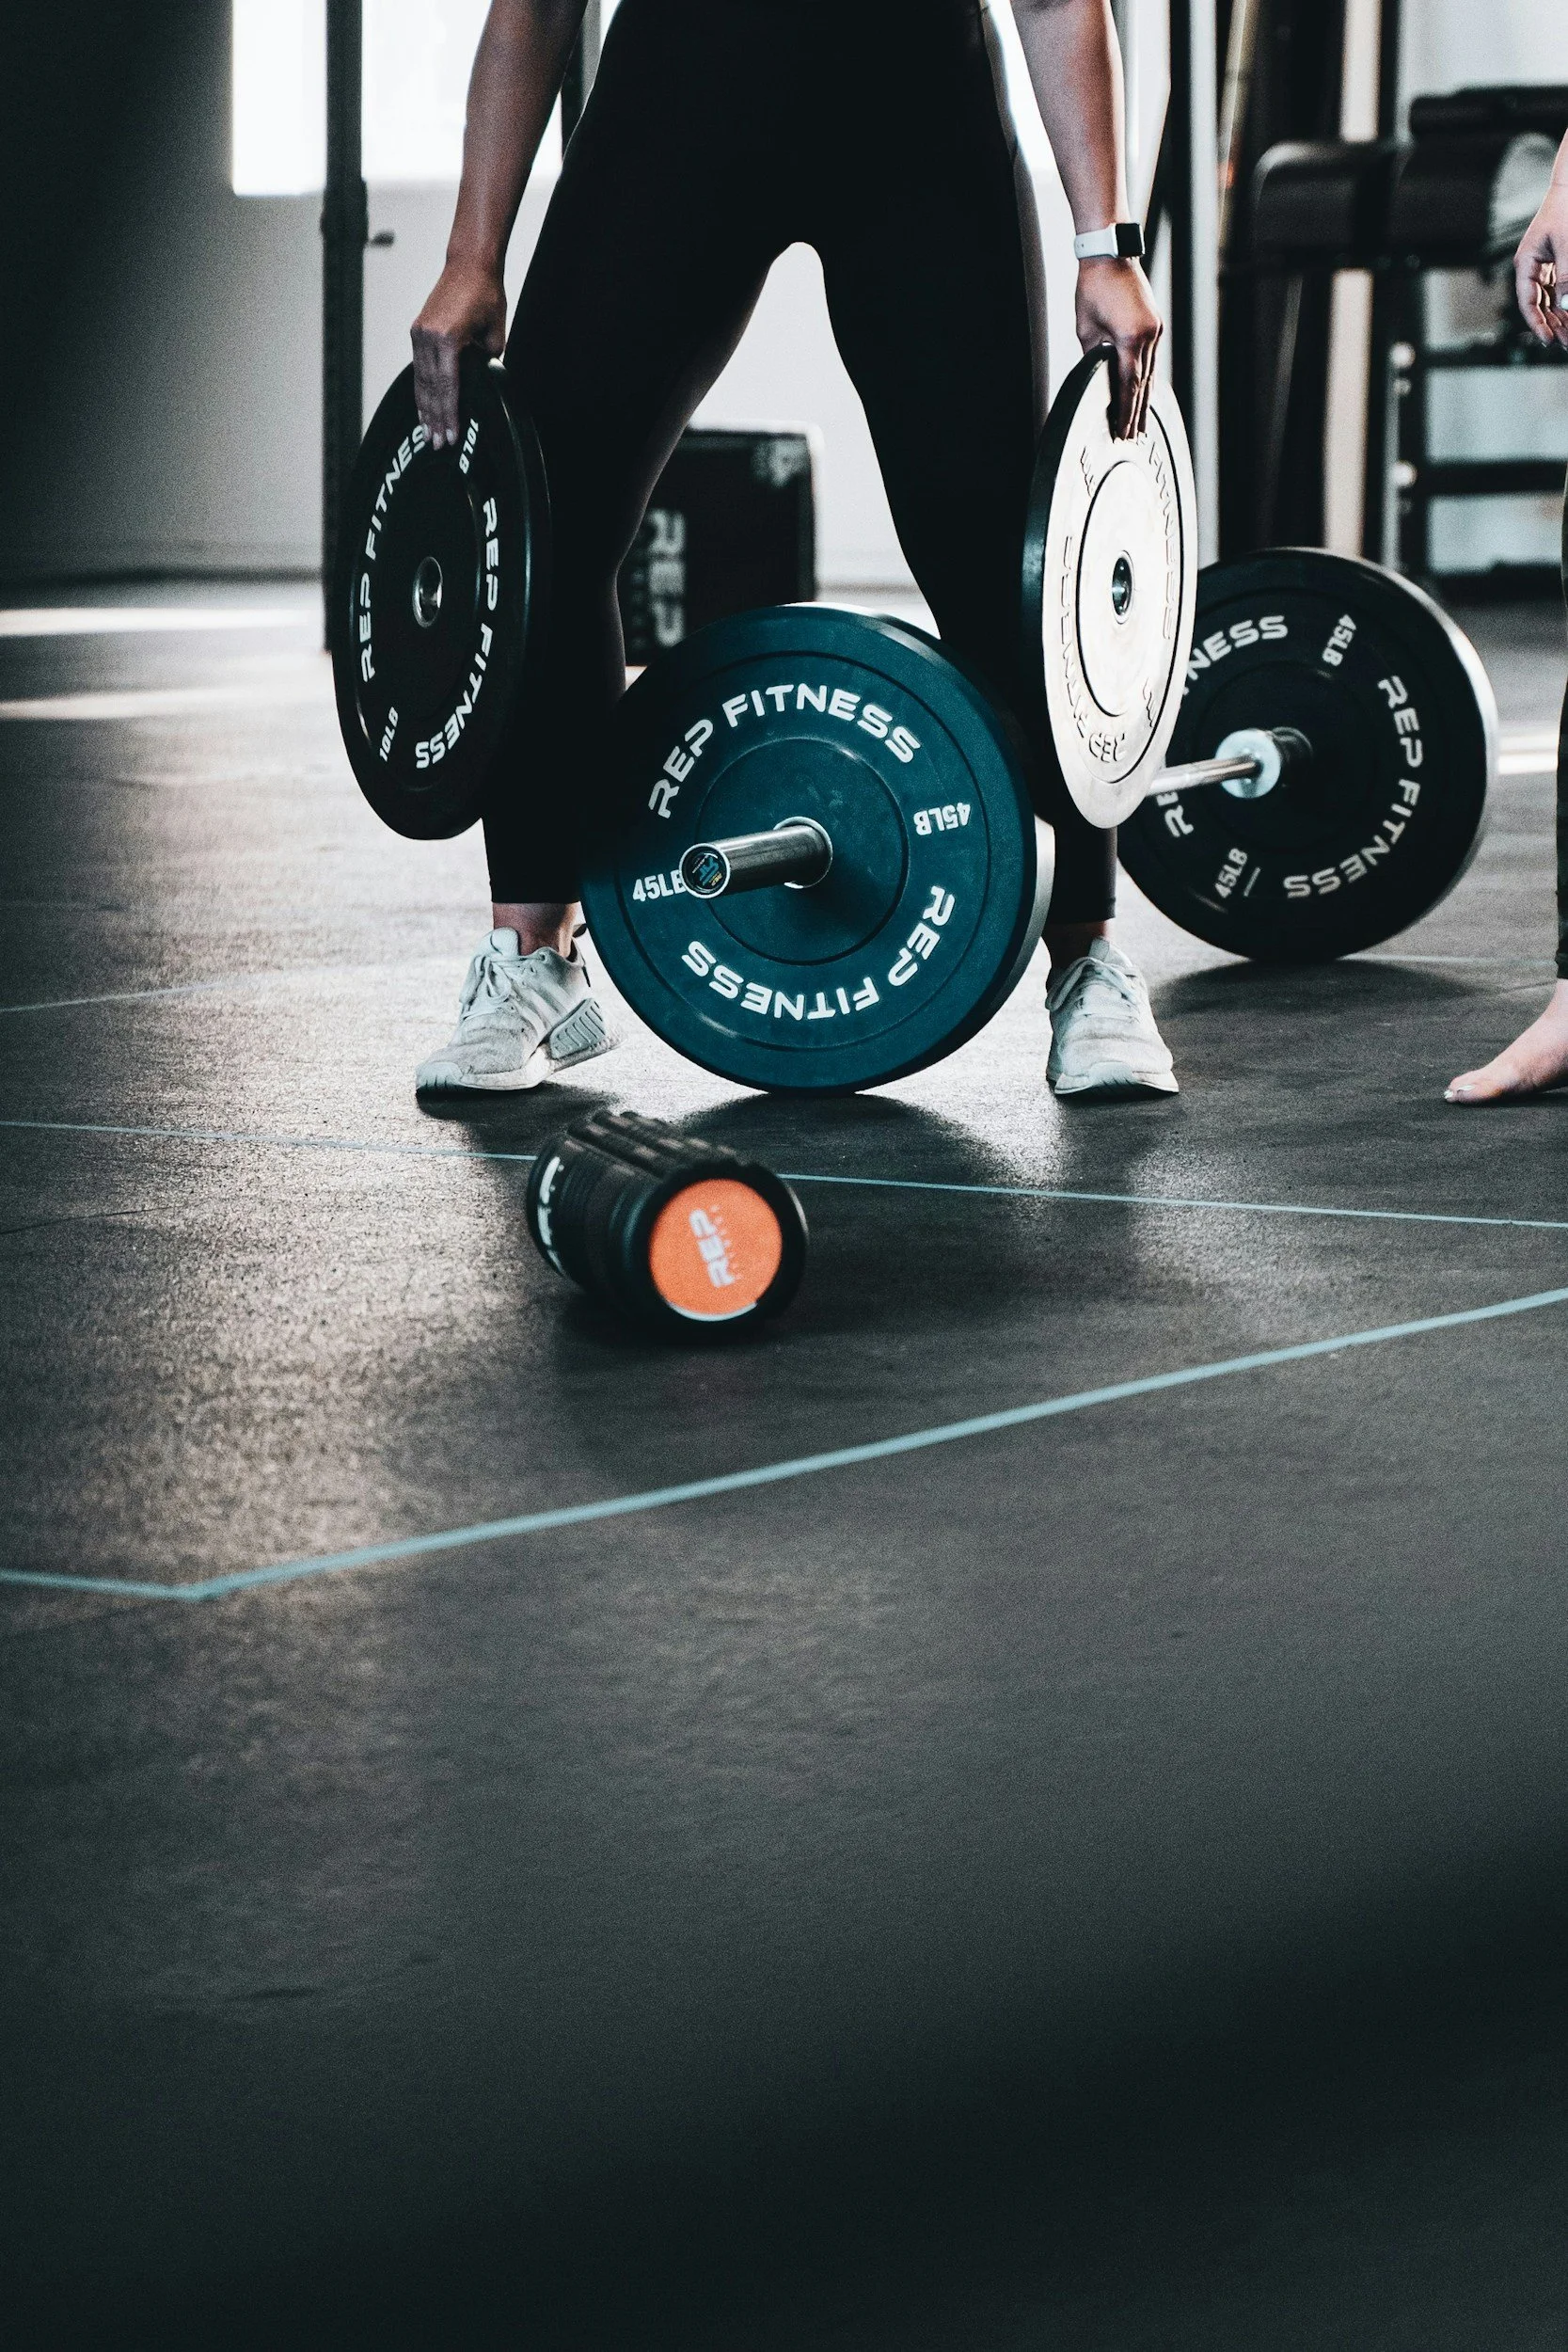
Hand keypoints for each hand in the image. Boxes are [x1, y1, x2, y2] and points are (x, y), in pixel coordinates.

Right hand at [411, 258, 507, 446]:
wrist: (469, 264)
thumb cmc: (486, 294)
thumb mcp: (495, 335)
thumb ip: (485, 363)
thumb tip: (479, 384)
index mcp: (447, 338)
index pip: (448, 387)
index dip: (449, 415)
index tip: (451, 435)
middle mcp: (428, 337)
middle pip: (431, 388)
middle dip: (435, 419)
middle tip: (438, 444)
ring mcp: (419, 333)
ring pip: (420, 380)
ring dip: (425, 409)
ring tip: (428, 433)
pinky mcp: (417, 331)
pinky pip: (418, 368)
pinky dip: (421, 390)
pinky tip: (422, 407)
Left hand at [1076, 258, 1162, 438]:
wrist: (1111, 254)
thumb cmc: (1093, 287)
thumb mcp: (1086, 328)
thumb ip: (1094, 357)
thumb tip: (1099, 379)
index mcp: (1130, 338)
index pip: (1128, 385)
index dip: (1125, 411)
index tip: (1122, 431)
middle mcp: (1148, 335)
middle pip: (1143, 384)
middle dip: (1136, 412)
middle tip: (1132, 436)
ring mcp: (1156, 329)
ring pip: (1151, 372)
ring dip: (1144, 398)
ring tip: (1140, 422)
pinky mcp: (1156, 324)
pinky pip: (1152, 357)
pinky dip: (1147, 377)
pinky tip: (1145, 391)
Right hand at [1515, 181, 1567, 350]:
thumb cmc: (1566, 209)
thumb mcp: (1567, 245)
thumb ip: (1567, 277)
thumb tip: (1567, 307)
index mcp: (1526, 262)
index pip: (1528, 301)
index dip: (1537, 323)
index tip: (1549, 340)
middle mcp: (1532, 266)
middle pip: (1539, 304)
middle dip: (1553, 324)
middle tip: (1566, 343)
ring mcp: (1545, 264)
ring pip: (1550, 298)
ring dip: (1560, 316)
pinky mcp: (1557, 260)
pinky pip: (1559, 286)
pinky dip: (1565, 300)